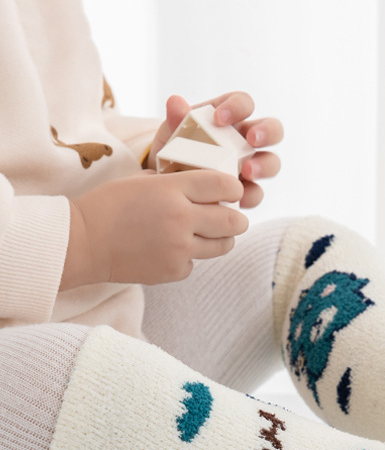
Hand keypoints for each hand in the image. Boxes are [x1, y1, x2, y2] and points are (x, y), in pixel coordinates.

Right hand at [61, 170, 247, 289]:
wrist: (82, 243)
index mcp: (172, 189)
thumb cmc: (109, 206)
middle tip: (232, 218)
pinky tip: (172, 250)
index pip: (224, 185)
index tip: (232, 193)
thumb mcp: (143, 179)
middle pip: (234, 221)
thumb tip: (206, 186)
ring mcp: (179, 248)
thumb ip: (176, 181)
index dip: (234, 189)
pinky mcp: (173, 270)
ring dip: (221, 239)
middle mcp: (181, 218)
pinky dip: (190, 257)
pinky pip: (196, 263)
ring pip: (224, 245)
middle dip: (237, 219)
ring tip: (207, 234)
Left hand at [146, 92, 282, 208]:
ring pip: (271, 162)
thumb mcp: (172, 133)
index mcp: (231, 118)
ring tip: (246, 171)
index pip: (244, 103)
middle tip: (251, 139)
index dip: (237, 107)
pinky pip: (256, 193)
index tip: (219, 118)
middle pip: (273, 130)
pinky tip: (234, 197)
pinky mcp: (247, 191)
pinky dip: (248, 195)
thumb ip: (176, 119)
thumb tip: (175, 102)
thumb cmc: (175, 150)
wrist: (169, 181)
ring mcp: (251, 166)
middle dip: (267, 132)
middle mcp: (247, 140)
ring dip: (263, 166)